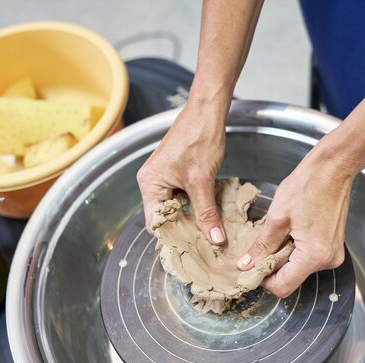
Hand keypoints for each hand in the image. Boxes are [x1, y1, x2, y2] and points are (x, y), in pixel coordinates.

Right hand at [137, 101, 226, 243]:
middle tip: (204, 245)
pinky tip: (210, 212)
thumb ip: (207, 212)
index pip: (155, 222)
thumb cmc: (199, 139)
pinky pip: (183, 196)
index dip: (172, 236)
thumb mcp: (203, 181)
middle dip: (185, 229)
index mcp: (149, 184)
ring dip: (193, 217)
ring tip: (209, 231)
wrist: (207, 111)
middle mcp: (152, 182)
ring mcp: (164, 177)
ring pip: (177, 207)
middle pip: (166, 216)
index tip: (190, 250)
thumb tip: (214, 239)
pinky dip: (196, 204)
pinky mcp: (176, 173)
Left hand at [236, 142, 354, 297]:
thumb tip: (246, 265)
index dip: (263, 280)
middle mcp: (328, 260)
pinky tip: (290, 231)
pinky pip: (308, 257)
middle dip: (272, 266)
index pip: (283, 286)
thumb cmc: (307, 186)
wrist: (332, 169)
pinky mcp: (333, 246)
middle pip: (291, 278)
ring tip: (278, 233)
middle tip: (259, 247)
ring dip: (283, 257)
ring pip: (299, 268)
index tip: (250, 268)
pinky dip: (295, 250)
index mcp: (314, 256)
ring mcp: (333, 254)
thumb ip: (261, 246)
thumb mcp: (277, 218)